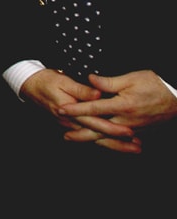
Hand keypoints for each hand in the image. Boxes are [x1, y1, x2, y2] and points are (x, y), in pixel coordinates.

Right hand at [18, 68, 138, 151]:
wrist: (29, 86)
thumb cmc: (46, 81)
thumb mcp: (63, 81)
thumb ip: (81, 90)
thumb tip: (98, 95)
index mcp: (70, 111)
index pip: (95, 122)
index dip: (113, 128)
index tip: (129, 132)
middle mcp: (71, 122)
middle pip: (97, 136)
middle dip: (118, 143)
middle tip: (137, 147)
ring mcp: (70, 125)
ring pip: (94, 139)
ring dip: (114, 145)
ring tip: (132, 148)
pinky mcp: (71, 125)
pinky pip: (89, 136)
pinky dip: (103, 142)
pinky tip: (115, 144)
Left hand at [55, 70, 176, 152]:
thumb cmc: (156, 84)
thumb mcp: (132, 78)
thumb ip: (109, 82)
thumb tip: (90, 79)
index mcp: (123, 105)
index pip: (94, 108)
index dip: (76, 109)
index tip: (62, 109)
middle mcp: (127, 120)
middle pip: (99, 129)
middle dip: (80, 133)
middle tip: (64, 134)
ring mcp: (134, 127)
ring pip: (108, 136)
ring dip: (90, 138)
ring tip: (75, 138)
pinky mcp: (139, 130)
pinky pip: (119, 138)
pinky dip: (106, 140)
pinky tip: (97, 140)